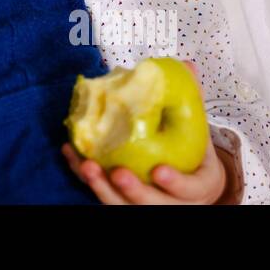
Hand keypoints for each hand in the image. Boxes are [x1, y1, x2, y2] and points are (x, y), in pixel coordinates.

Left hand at [60, 60, 235, 204]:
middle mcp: (171, 203)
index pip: (189, 189)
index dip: (175, 183)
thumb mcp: (197, 132)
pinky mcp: (121, 199)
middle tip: (118, 173)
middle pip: (150, 204)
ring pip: (122, 205)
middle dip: (133, 190)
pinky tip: (72, 156)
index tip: (160, 171)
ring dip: (102, 188)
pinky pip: (102, 192)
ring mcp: (144, 204)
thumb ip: (192, 103)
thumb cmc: (191, 154)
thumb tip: (188, 65)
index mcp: (196, 188)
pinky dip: (84, 176)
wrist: (189, 183)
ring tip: (87, 165)